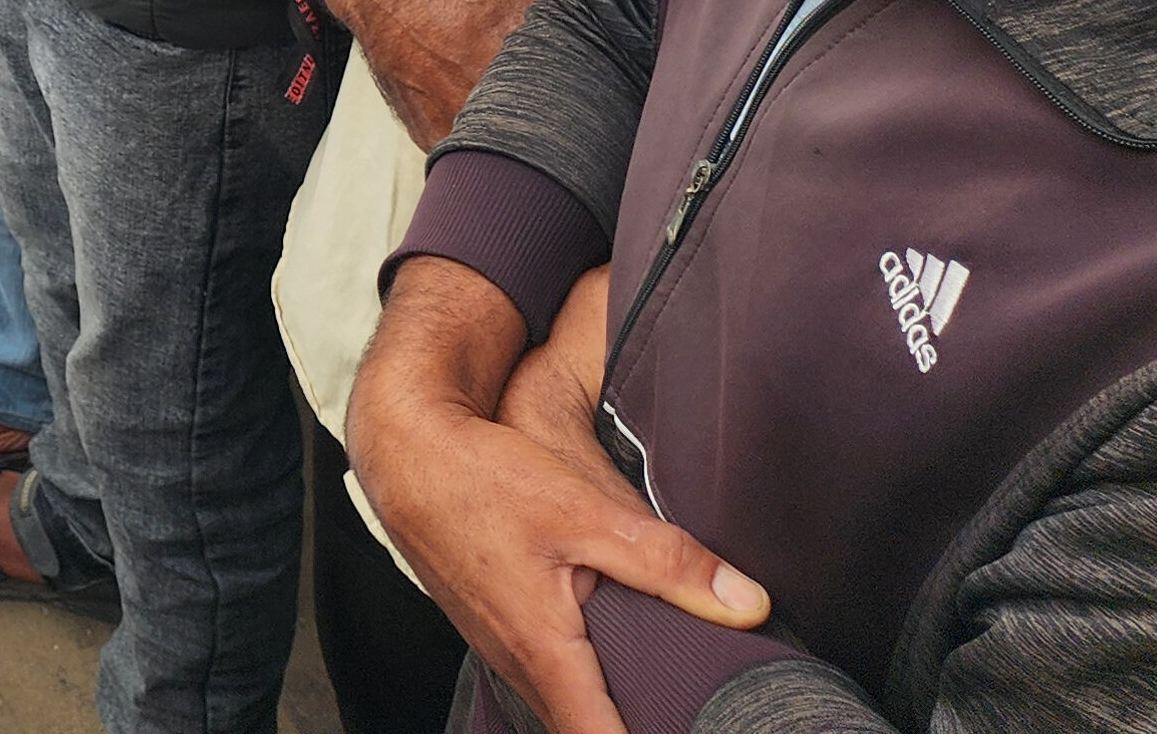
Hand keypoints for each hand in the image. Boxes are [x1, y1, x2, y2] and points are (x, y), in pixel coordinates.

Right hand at [352, 263, 768, 733]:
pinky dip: (591, 679)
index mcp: (546, 654)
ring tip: (673, 699)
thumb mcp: (585, 510)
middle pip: (590, 729)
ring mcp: (504, 650)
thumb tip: (750, 604)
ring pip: (570, 703)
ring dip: (615, 707)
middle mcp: (520, 666)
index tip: (699, 733)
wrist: (405, 450)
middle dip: (643, 725)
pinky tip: (620, 652)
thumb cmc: (483, 479)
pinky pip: (552, 675)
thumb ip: (669, 561)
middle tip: (701, 715)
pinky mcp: (498, 627)